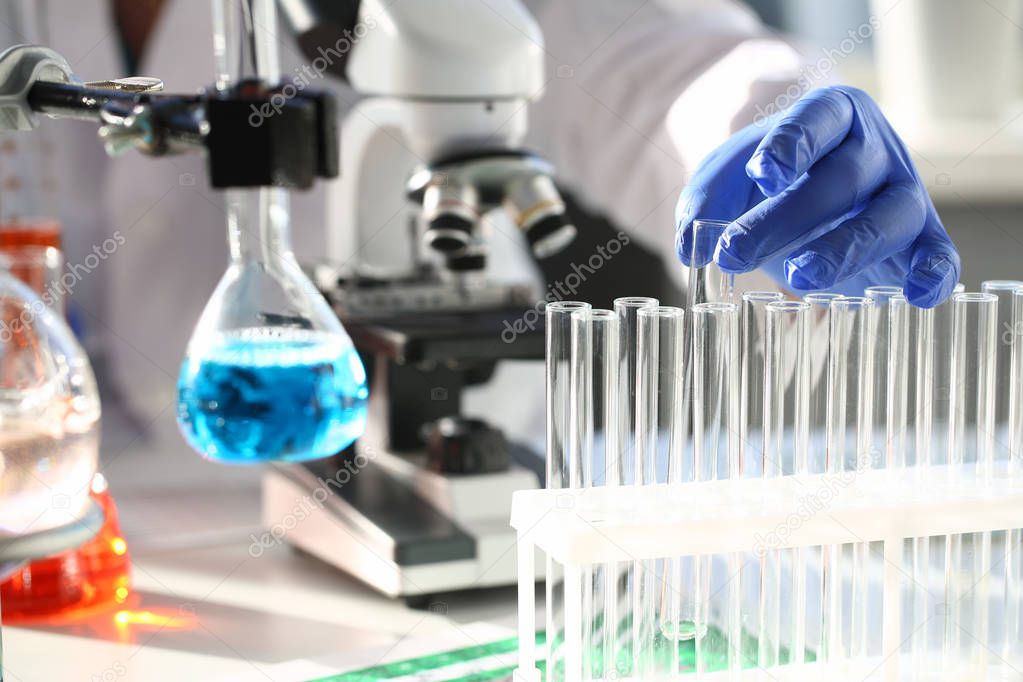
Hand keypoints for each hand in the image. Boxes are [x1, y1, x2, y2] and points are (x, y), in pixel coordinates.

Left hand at [675, 85, 958, 307]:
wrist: (809, 202)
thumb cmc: (768, 183)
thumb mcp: (728, 177)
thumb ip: (705, 200)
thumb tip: (691, 246)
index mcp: (831, 116)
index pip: (817, 119)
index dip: (790, 145)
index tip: (760, 174)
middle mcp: (875, 150)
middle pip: (839, 180)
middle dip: (785, 219)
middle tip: (734, 254)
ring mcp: (903, 193)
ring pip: (886, 219)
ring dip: (844, 250)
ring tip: (800, 279)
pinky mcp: (921, 238)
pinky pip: (939, 254)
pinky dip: (934, 272)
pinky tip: (916, 295)